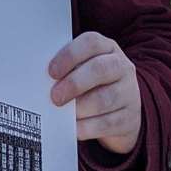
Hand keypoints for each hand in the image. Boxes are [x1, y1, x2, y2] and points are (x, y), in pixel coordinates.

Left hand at [48, 31, 140, 154]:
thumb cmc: (94, 85)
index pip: (91, 42)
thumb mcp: (85, 69)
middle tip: (55, 96)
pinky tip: (74, 128)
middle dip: (74, 83)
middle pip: (100, 69)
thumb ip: (68, 70)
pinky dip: (87, 127)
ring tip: (63, 114)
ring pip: (105, 98)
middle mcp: (122, 67)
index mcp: (108, 48)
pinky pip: (108, 123)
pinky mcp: (129, 118)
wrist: (123, 112)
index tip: (51, 71)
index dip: (70, 55)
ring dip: (80, 107)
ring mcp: (129, 92)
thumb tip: (41, 80)